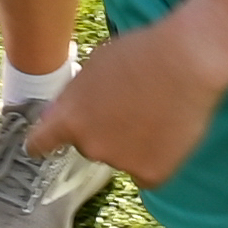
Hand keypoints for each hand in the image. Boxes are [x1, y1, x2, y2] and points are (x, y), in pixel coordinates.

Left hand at [18, 6, 227, 184]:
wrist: (186, 62)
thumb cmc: (140, 53)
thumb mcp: (94, 66)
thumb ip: (78, 95)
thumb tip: (75, 110)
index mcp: (68, 117)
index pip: (40, 143)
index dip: (41, 144)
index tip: (40, 147)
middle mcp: (89, 145)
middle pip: (89, 145)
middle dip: (102, 132)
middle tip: (128, 108)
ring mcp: (120, 162)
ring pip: (120, 157)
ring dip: (131, 144)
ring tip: (155, 113)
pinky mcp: (151, 174)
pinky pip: (147, 172)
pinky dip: (155, 159)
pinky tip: (167, 134)